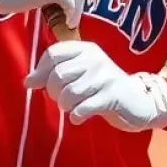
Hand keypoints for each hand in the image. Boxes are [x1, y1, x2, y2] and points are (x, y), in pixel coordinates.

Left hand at [24, 40, 166, 131]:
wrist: (138, 101)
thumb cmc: (102, 88)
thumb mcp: (81, 74)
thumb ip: (55, 73)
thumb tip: (28, 82)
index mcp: (85, 49)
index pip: (53, 54)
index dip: (41, 71)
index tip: (37, 85)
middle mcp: (94, 58)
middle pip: (58, 75)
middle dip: (54, 93)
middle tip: (62, 100)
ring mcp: (104, 76)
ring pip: (69, 93)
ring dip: (66, 106)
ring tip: (72, 108)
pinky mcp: (112, 95)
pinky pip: (83, 108)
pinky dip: (76, 116)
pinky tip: (79, 117)